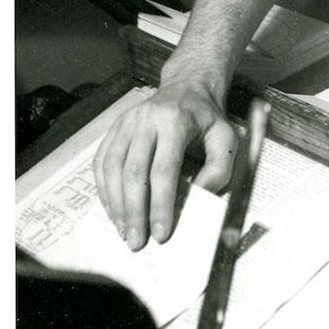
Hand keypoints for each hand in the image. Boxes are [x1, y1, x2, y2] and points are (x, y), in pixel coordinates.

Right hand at [93, 81, 235, 250]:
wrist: (187, 87)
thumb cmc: (207, 119)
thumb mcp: (226, 138)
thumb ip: (219, 168)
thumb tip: (198, 196)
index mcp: (176, 121)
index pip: (164, 169)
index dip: (161, 204)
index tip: (162, 233)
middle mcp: (146, 120)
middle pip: (134, 172)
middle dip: (134, 211)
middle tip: (137, 242)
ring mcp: (126, 123)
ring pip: (112, 168)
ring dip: (116, 205)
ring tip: (124, 231)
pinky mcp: (114, 128)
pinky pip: (102, 162)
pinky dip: (104, 189)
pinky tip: (113, 210)